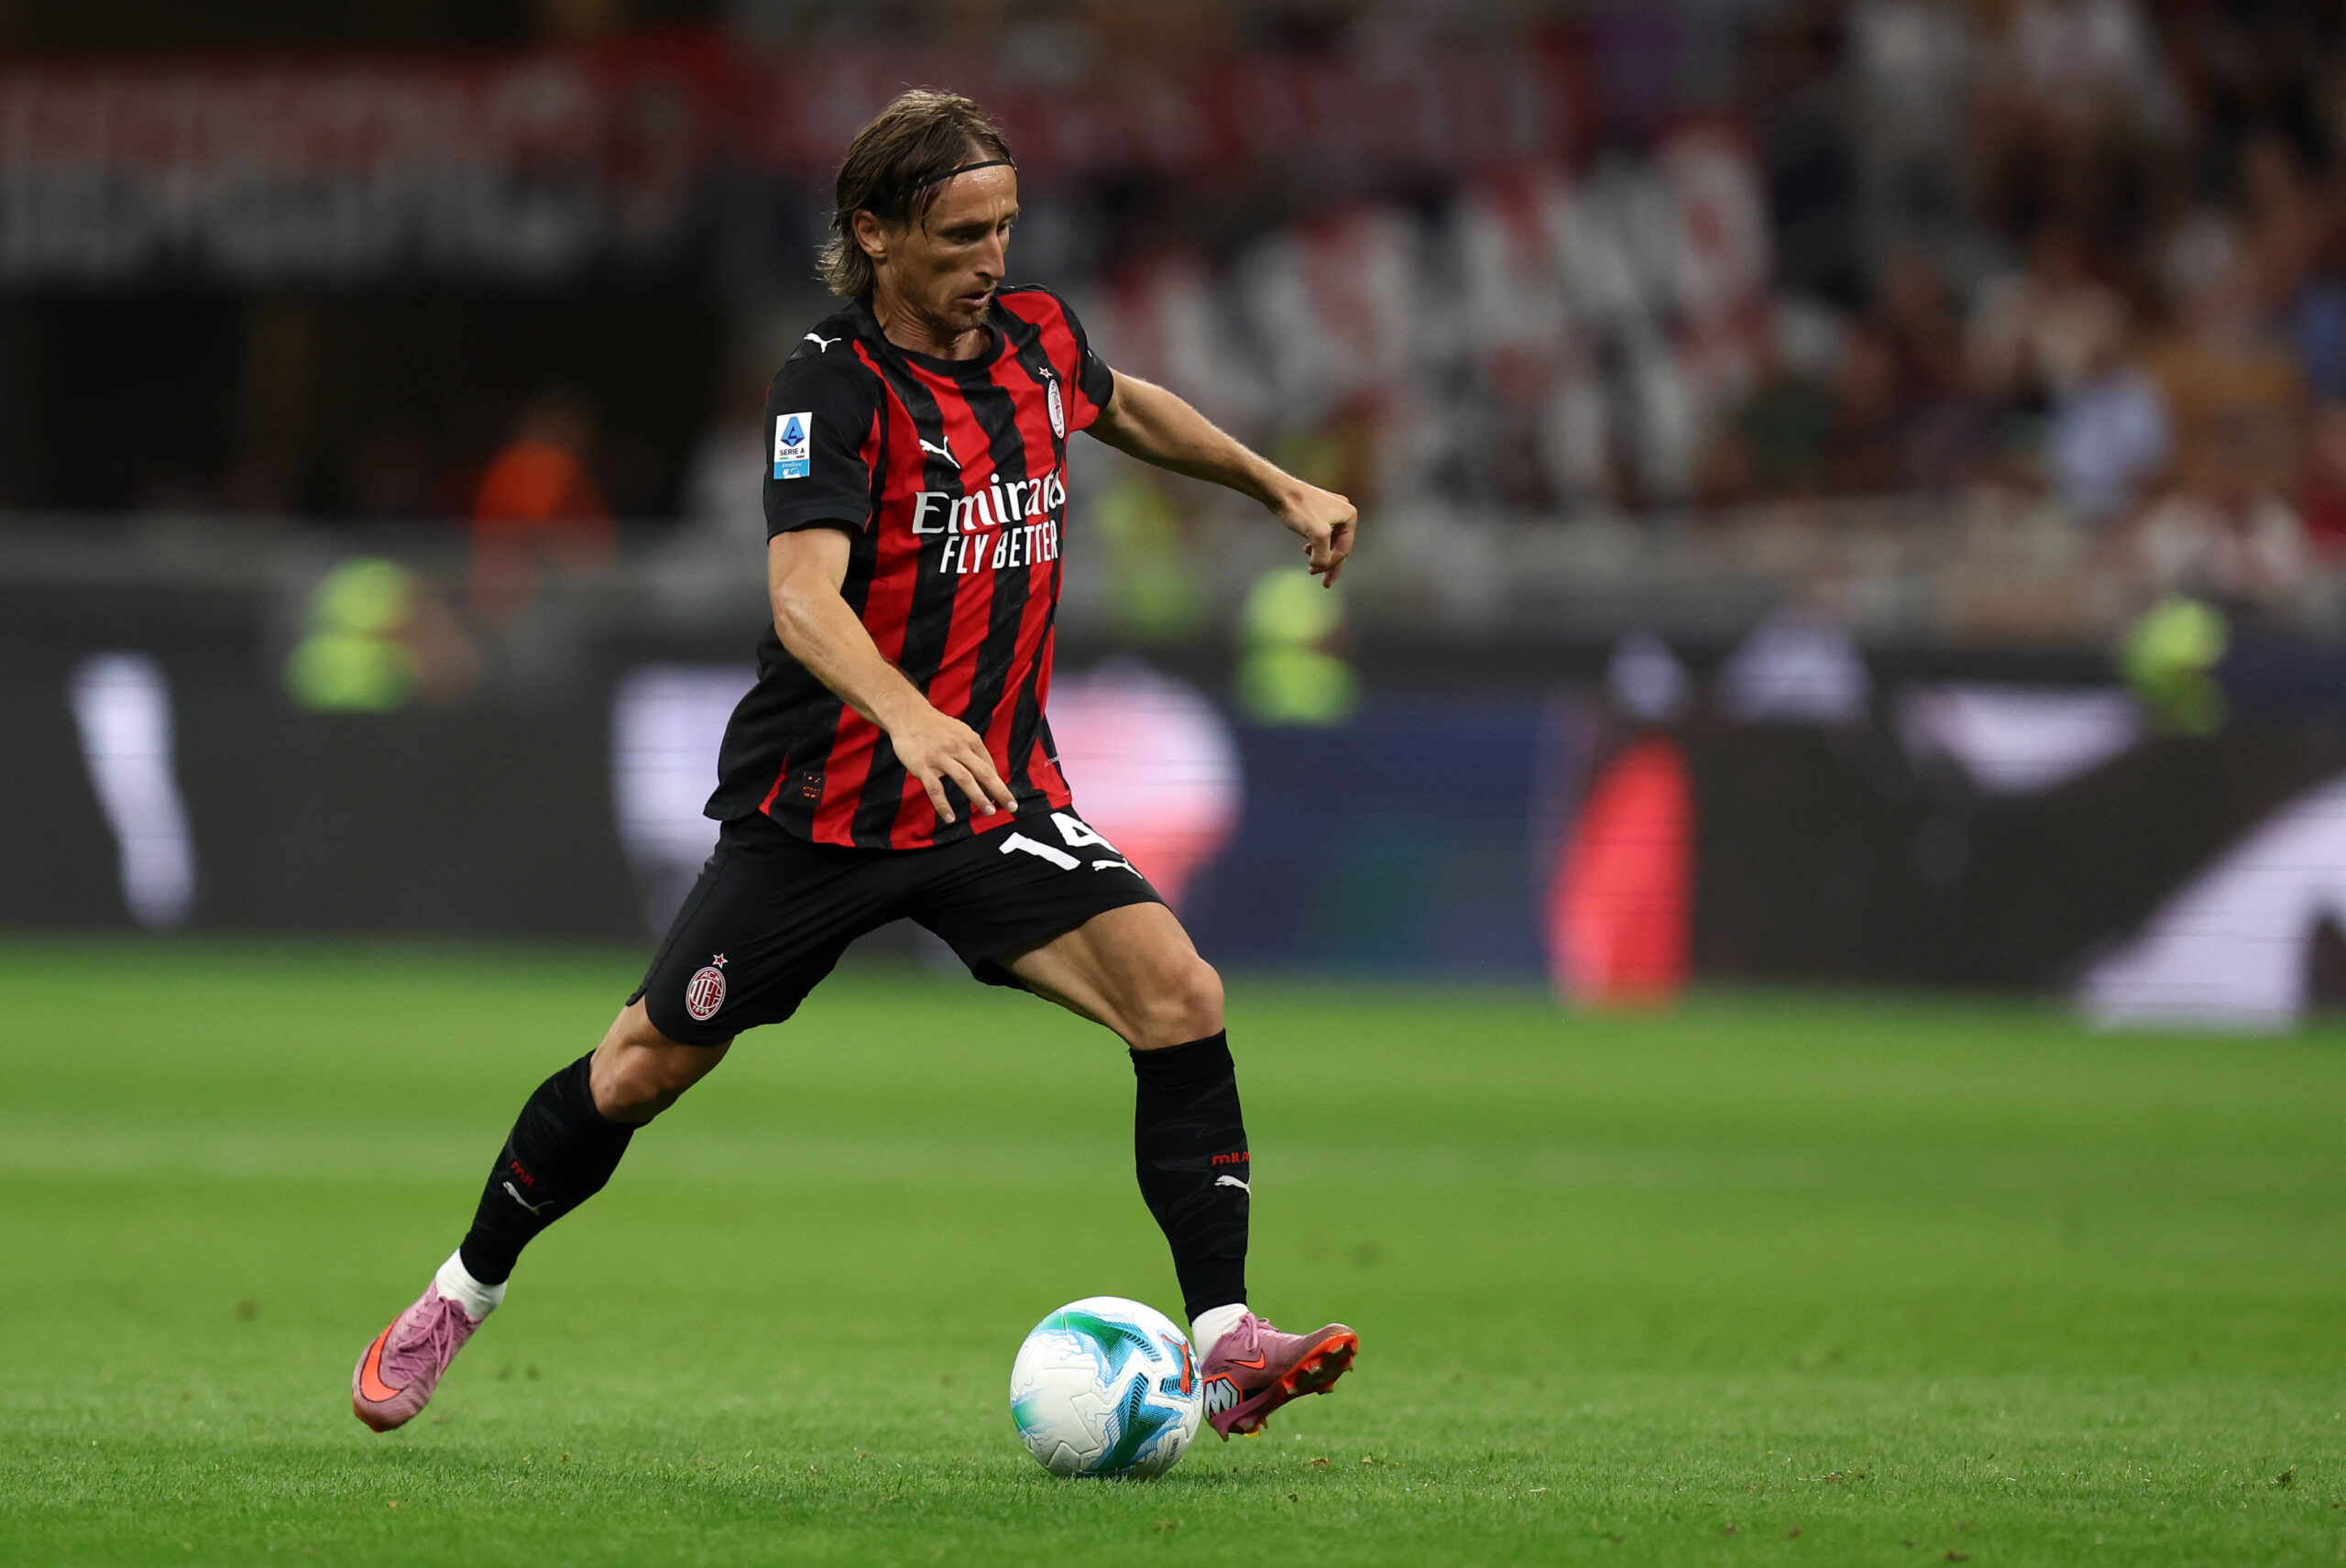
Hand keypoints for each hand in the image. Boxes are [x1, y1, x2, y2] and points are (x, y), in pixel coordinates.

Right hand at [883, 702, 1017, 824]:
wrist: (908, 715)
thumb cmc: (937, 727)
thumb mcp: (961, 732)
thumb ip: (973, 750)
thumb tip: (988, 771)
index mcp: (970, 740)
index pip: (988, 766)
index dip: (997, 784)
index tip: (1004, 799)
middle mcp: (958, 748)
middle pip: (983, 772)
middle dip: (1000, 791)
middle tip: (1011, 807)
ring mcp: (941, 757)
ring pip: (964, 780)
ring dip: (979, 798)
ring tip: (989, 812)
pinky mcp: (923, 766)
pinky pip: (936, 789)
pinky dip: (943, 805)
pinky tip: (950, 818)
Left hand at [1274, 481, 1357, 585]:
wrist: (1279, 491)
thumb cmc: (1299, 509)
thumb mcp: (1316, 536)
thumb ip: (1323, 555)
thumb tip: (1320, 567)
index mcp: (1349, 516)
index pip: (1344, 549)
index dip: (1331, 564)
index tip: (1313, 571)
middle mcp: (1344, 512)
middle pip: (1339, 546)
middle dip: (1330, 564)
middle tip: (1325, 583)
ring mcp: (1332, 511)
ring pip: (1330, 541)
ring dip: (1322, 555)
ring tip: (1311, 565)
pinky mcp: (1318, 511)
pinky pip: (1322, 534)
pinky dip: (1316, 545)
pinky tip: (1306, 549)